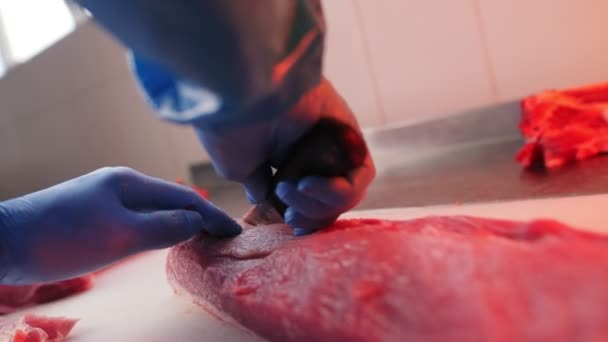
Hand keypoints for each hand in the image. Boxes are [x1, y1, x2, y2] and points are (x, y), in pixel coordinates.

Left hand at [0, 167, 240, 284]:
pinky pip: (138, 217)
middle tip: (224, 237)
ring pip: (155, 208)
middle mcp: (121, 183)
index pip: (184, 199)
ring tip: (201, 237)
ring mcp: (105, 196)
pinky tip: (161, 237)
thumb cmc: (64, 237)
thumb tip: (197, 222)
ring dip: (180, 222)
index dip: (213, 216)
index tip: (236, 232)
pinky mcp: (92, 212)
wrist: (5, 240)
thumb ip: (164, 228)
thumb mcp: (121, 235)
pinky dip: (159, 227)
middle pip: (172, 200)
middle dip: (201, 216)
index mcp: (131, 183)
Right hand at [196, 78, 375, 234]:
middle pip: (329, 201)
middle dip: (311, 216)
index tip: (289, 220)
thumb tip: (264, 196)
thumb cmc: (232, 128)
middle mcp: (312, 150)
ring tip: (292, 190)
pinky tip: (308, 183)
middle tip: (290, 216)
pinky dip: (337, 190)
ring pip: (345, 193)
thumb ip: (258, 183)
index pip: (308, 199)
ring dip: (319, 204)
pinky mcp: (352, 135)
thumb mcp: (240, 166)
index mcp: (287, 157)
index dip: (304, 217)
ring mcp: (334, 144)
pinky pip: (359, 176)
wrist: (242, 93)